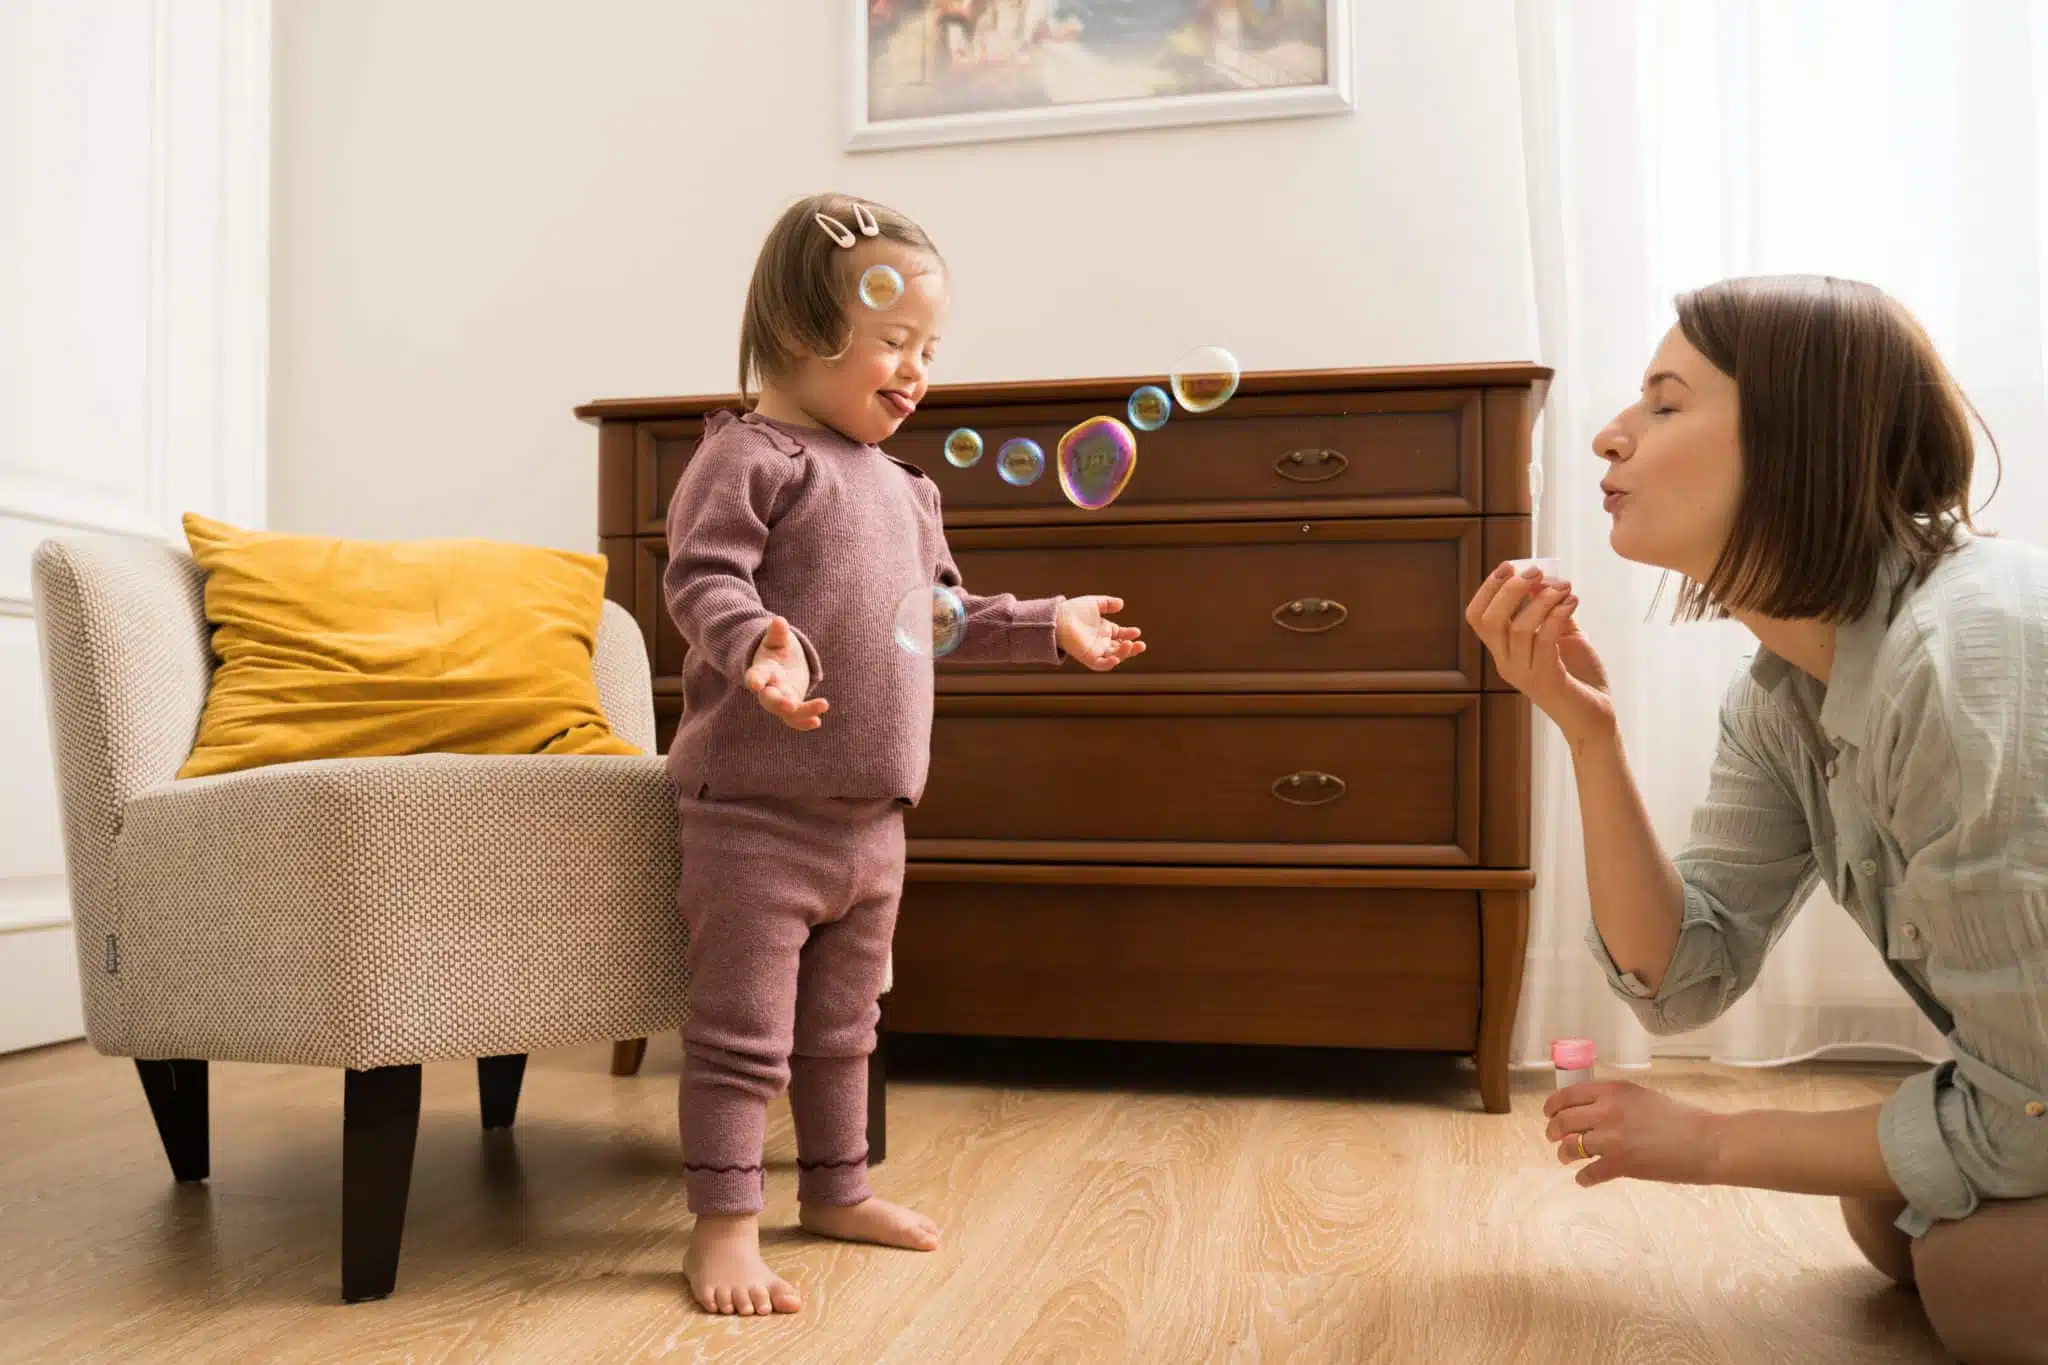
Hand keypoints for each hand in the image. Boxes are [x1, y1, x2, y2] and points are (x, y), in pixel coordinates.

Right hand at [744, 617, 827, 730]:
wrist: (781, 664)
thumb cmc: (777, 649)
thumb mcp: (776, 639)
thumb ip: (777, 633)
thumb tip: (779, 621)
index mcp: (762, 670)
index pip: (756, 676)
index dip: (754, 680)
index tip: (754, 684)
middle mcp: (768, 689)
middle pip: (769, 700)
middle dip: (779, 704)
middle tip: (790, 706)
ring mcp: (780, 699)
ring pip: (787, 712)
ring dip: (803, 713)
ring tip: (823, 704)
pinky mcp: (792, 707)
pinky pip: (796, 719)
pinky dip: (804, 722)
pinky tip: (817, 722)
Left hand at [1056, 596, 1144, 671]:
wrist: (1058, 618)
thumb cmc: (1073, 610)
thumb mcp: (1094, 603)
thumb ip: (1108, 603)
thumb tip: (1121, 603)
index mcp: (1104, 630)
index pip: (1121, 635)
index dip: (1130, 634)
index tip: (1137, 631)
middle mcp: (1101, 642)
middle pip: (1121, 648)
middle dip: (1132, 648)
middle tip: (1141, 645)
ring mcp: (1095, 651)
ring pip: (1114, 657)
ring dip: (1124, 653)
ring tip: (1130, 645)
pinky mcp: (1087, 657)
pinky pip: (1100, 665)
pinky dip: (1109, 664)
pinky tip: (1116, 658)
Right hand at [1465, 563, 1614, 745]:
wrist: (1595, 715)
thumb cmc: (1578, 675)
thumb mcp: (1562, 634)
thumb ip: (1548, 609)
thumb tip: (1539, 579)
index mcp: (1503, 651)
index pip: (1477, 617)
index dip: (1488, 589)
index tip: (1510, 566)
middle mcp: (1506, 663)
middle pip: (1490, 620)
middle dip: (1511, 589)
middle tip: (1536, 573)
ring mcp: (1524, 673)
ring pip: (1519, 628)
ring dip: (1543, 600)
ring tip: (1564, 588)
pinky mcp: (1547, 679)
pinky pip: (1545, 640)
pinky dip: (1558, 614)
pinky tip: (1573, 602)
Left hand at [1544, 1080, 1724, 1187]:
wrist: (1707, 1142)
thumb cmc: (1683, 1119)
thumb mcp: (1643, 1097)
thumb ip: (1617, 1101)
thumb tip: (1593, 1111)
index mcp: (1613, 1091)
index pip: (1568, 1095)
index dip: (1553, 1106)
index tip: (1549, 1113)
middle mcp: (1607, 1111)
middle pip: (1563, 1121)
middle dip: (1553, 1131)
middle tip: (1553, 1137)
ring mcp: (1611, 1139)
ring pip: (1569, 1147)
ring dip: (1564, 1154)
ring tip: (1566, 1157)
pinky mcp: (1620, 1165)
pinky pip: (1588, 1173)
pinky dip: (1583, 1178)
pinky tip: (1585, 1179)